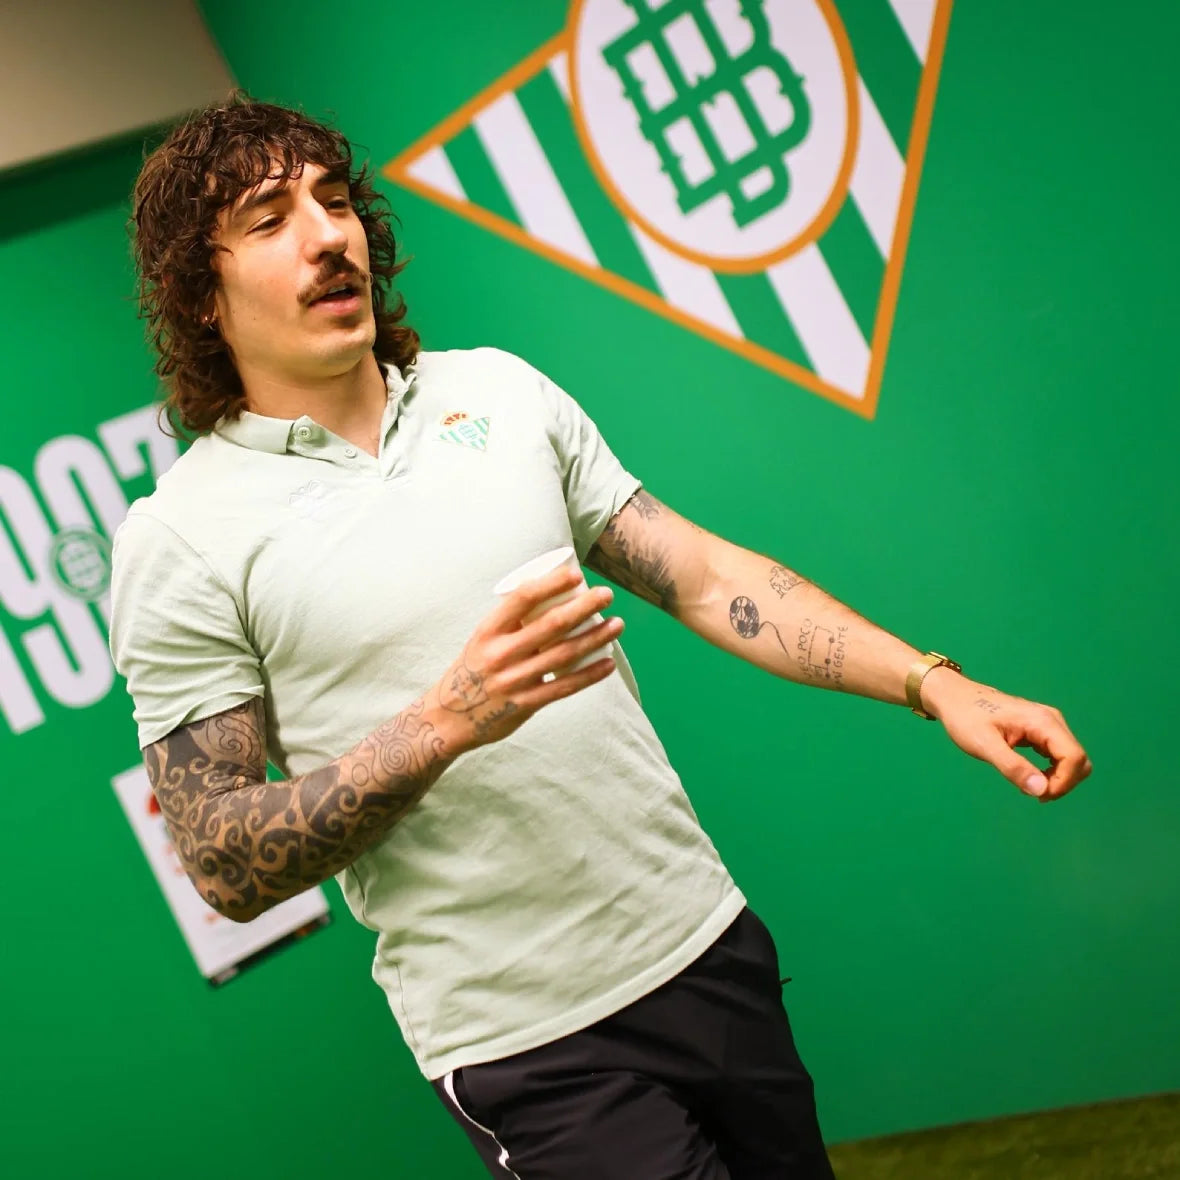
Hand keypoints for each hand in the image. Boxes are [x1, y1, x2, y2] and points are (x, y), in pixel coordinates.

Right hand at [432, 566, 623, 754]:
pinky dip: (590, 675)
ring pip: (564, 654)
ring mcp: (514, 680)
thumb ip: (511, 624)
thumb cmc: (474, 670)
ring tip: (617, 624)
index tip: (576, 576)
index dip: (551, 584)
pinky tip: (608, 663)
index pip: (523, 598)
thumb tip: (550, 598)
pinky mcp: (525, 704)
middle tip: (607, 595)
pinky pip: (564, 687)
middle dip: (585, 606)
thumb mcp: (483, 640)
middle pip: (551, 624)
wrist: (449, 718)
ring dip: (595, 637)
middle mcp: (501, 653)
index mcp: (489, 630)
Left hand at [921, 667, 1091, 800]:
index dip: (1063, 783)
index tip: (1039, 796)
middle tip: (1033, 795)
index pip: (1074, 757)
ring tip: (1027, 786)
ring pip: (1071, 759)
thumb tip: (1042, 791)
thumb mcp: (984, 745)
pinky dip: (1051, 771)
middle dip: (1062, 783)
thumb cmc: (966, 718)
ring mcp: (1048, 724)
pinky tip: (1029, 776)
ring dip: (1057, 779)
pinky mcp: (1041, 730)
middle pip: (1078, 759)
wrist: (954, 698)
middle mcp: (1052, 720)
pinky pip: (1059, 755)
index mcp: (1043, 721)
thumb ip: (1013, 767)